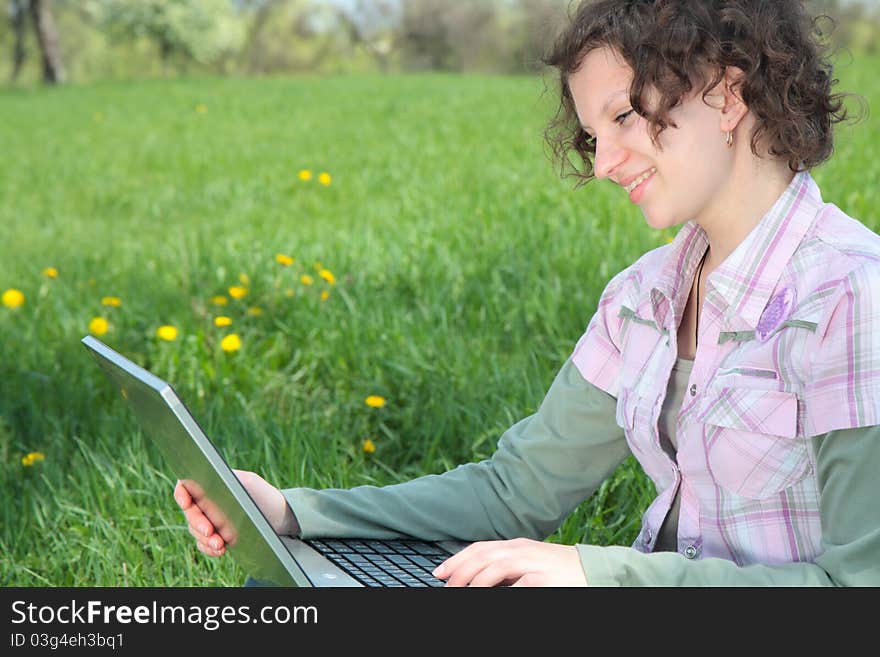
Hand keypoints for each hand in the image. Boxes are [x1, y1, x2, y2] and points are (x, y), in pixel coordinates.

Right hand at [173, 469, 296, 557]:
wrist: (278, 518)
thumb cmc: (264, 495)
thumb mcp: (250, 483)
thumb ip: (230, 480)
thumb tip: (211, 483)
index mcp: (211, 484)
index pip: (186, 486)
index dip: (181, 494)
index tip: (187, 503)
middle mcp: (206, 503)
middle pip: (190, 512)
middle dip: (198, 523)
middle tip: (210, 531)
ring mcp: (209, 521)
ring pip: (195, 531)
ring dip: (205, 539)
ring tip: (220, 544)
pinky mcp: (215, 537)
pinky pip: (204, 545)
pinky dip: (210, 549)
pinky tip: (220, 550)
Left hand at [432, 537, 587, 586]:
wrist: (593, 570)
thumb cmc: (559, 570)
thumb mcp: (529, 563)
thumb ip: (506, 567)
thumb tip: (478, 578)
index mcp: (516, 546)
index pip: (479, 548)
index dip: (456, 560)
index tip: (439, 573)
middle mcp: (521, 550)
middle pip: (482, 556)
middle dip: (460, 571)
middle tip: (447, 587)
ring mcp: (533, 563)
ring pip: (496, 567)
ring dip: (475, 581)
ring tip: (463, 593)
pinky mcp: (545, 578)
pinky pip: (520, 584)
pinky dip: (504, 591)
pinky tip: (491, 598)